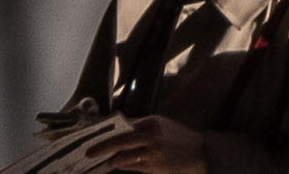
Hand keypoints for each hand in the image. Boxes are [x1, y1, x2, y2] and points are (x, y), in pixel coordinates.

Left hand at [91, 125, 207, 173]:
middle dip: (102, 146)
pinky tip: (116, 166)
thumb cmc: (179, 140)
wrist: (200, 154)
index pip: (123, 125)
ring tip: (104, 162)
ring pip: (124, 156)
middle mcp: (151, 135)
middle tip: (88, 153)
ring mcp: (152, 151)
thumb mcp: (162, 127)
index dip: (107, 131)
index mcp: (152, 122)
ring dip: (112, 160)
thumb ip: (142, 129)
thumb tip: (119, 133)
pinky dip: (123, 166)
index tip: (92, 135)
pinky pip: (132, 166)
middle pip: (120, 140)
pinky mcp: (153, 166)